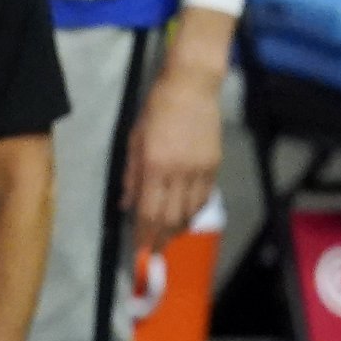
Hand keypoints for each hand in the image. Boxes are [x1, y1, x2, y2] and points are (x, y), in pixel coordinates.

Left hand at [121, 68, 222, 251]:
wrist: (191, 88)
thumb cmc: (155, 110)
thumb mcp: (134, 140)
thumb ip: (131, 175)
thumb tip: (126, 205)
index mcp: (154, 166)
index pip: (148, 212)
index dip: (144, 235)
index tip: (140, 252)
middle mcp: (178, 173)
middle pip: (170, 218)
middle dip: (160, 238)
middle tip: (152, 251)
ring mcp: (200, 171)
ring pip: (190, 212)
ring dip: (177, 228)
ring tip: (166, 236)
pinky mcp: (215, 166)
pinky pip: (204, 198)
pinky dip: (193, 212)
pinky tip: (185, 217)